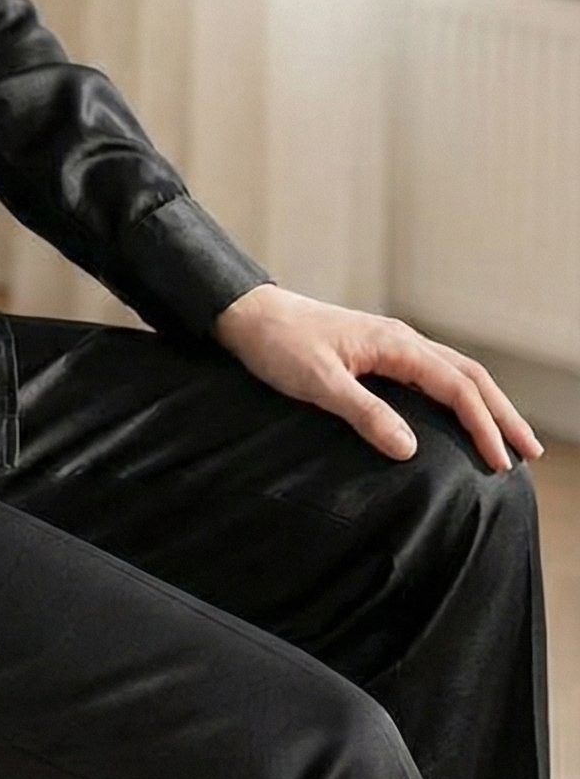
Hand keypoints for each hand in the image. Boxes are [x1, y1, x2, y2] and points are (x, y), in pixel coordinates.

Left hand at [211, 284, 543, 473]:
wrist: (247, 315)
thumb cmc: (278, 344)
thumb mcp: (318, 382)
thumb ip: (364, 413)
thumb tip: (410, 449)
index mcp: (395, 344)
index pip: (455, 387)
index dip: (482, 425)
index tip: (500, 463)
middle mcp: (402, 340)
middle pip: (469, 376)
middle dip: (502, 414)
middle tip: (530, 453)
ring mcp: (392, 345)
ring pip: (455, 373)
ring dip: (486, 405)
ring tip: (509, 439)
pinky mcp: (378, 354)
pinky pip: (433, 375)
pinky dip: (459, 397)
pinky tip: (461, 417)